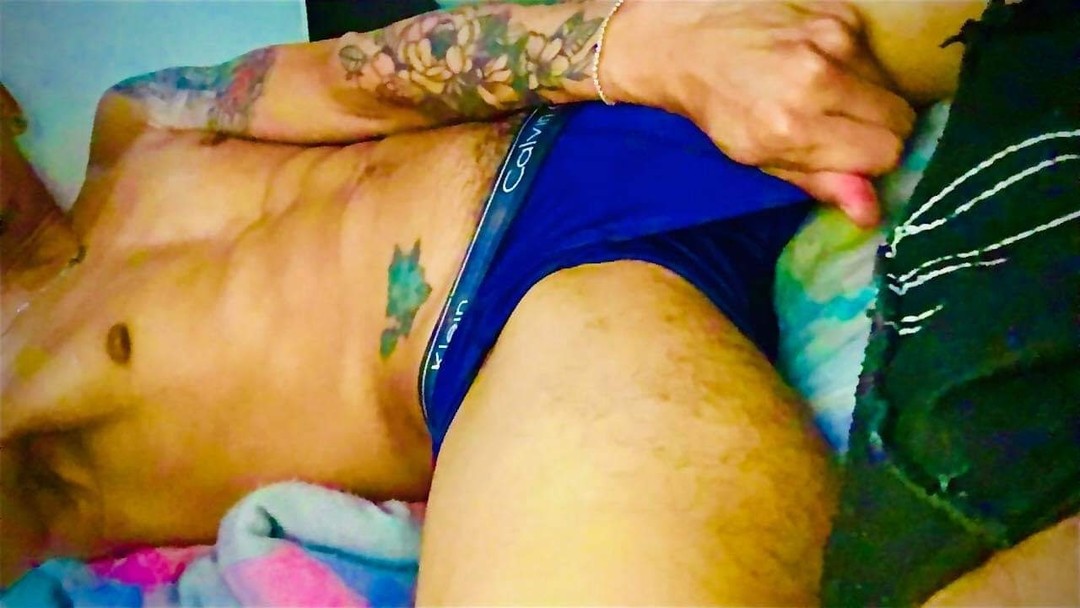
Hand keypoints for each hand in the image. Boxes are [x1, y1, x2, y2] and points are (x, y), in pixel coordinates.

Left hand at [603, 1, 915, 226]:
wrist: (685, 41)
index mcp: (794, 126)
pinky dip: (853, 63)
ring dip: (865, 96)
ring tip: (822, 96)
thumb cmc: (718, 109)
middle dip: (879, 131)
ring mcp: (830, 38)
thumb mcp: (756, 158)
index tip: (855, 160)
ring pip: (888, 83)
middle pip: (899, 117)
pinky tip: (816, 64)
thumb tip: (870, 212)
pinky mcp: (837, 11)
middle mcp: (817, 78)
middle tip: (842, 130)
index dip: (874, 162)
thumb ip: (818, 183)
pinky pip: (871, 50)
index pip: (886, 153)